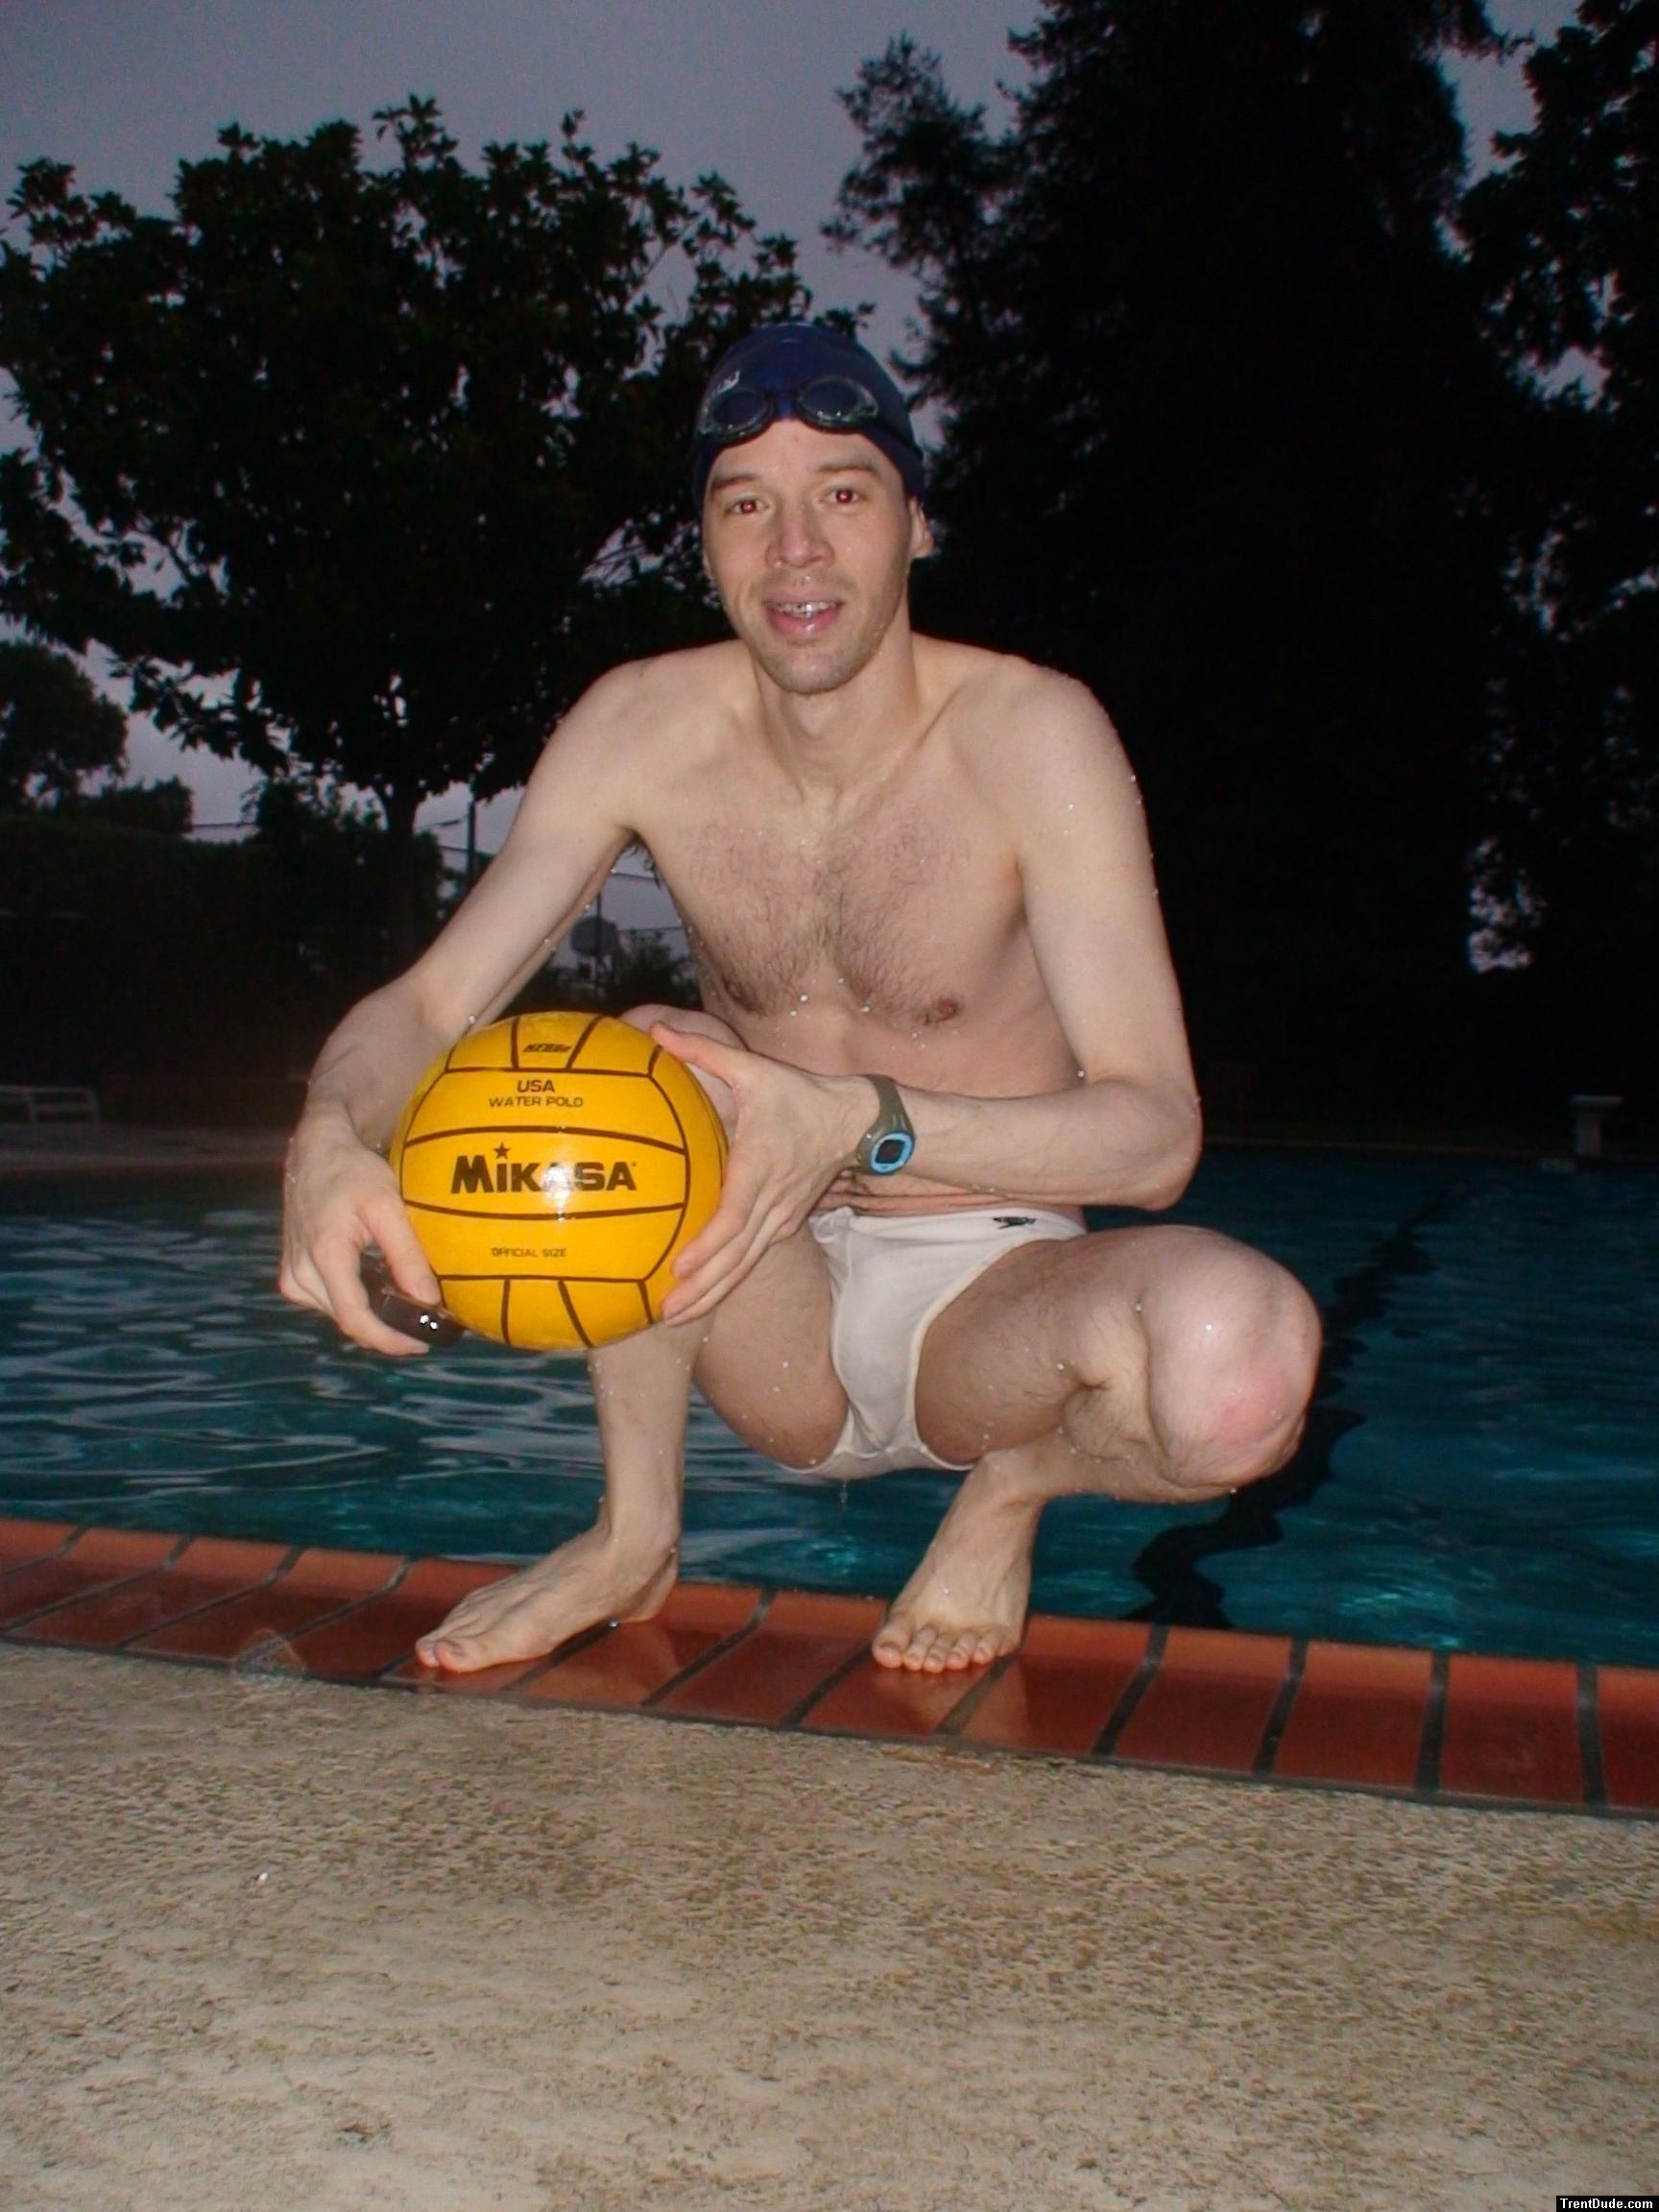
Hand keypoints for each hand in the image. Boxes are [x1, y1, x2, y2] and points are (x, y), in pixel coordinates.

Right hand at [278, 1108, 441, 1357]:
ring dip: (373, 1316)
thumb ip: (407, 1255)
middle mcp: (300, 1273)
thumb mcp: (388, 1207)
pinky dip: (357, 1300)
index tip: (422, 1344)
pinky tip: (381, 1288)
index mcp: (323, 1256)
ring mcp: (292, 1276)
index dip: (389, 1339)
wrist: (315, 1152)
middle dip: (388, 1329)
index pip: (356, 1318)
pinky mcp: (292, 1274)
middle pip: (349, 1321)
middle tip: (426, 1325)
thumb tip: (429, 1301)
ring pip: (339, 1314)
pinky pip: (329, 1301)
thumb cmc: (353, 1173)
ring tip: (408, 1304)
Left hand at [650, 1023, 869, 1322]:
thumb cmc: (800, 1095)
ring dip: (713, 1293)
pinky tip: (706, 1296)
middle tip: (668, 1313)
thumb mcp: (753, 1069)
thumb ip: (704, 1052)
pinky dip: (730, 1279)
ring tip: (679, 1317)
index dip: (708, 1246)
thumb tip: (656, 1031)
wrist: (854, 1121)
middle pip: (735, 1256)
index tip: (680, 1266)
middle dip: (703, 1288)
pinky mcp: (786, 1222)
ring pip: (745, 1264)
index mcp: (760, 1167)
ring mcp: (781, 1216)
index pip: (734, 1216)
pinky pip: (754, 1256)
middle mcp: (771, 1201)